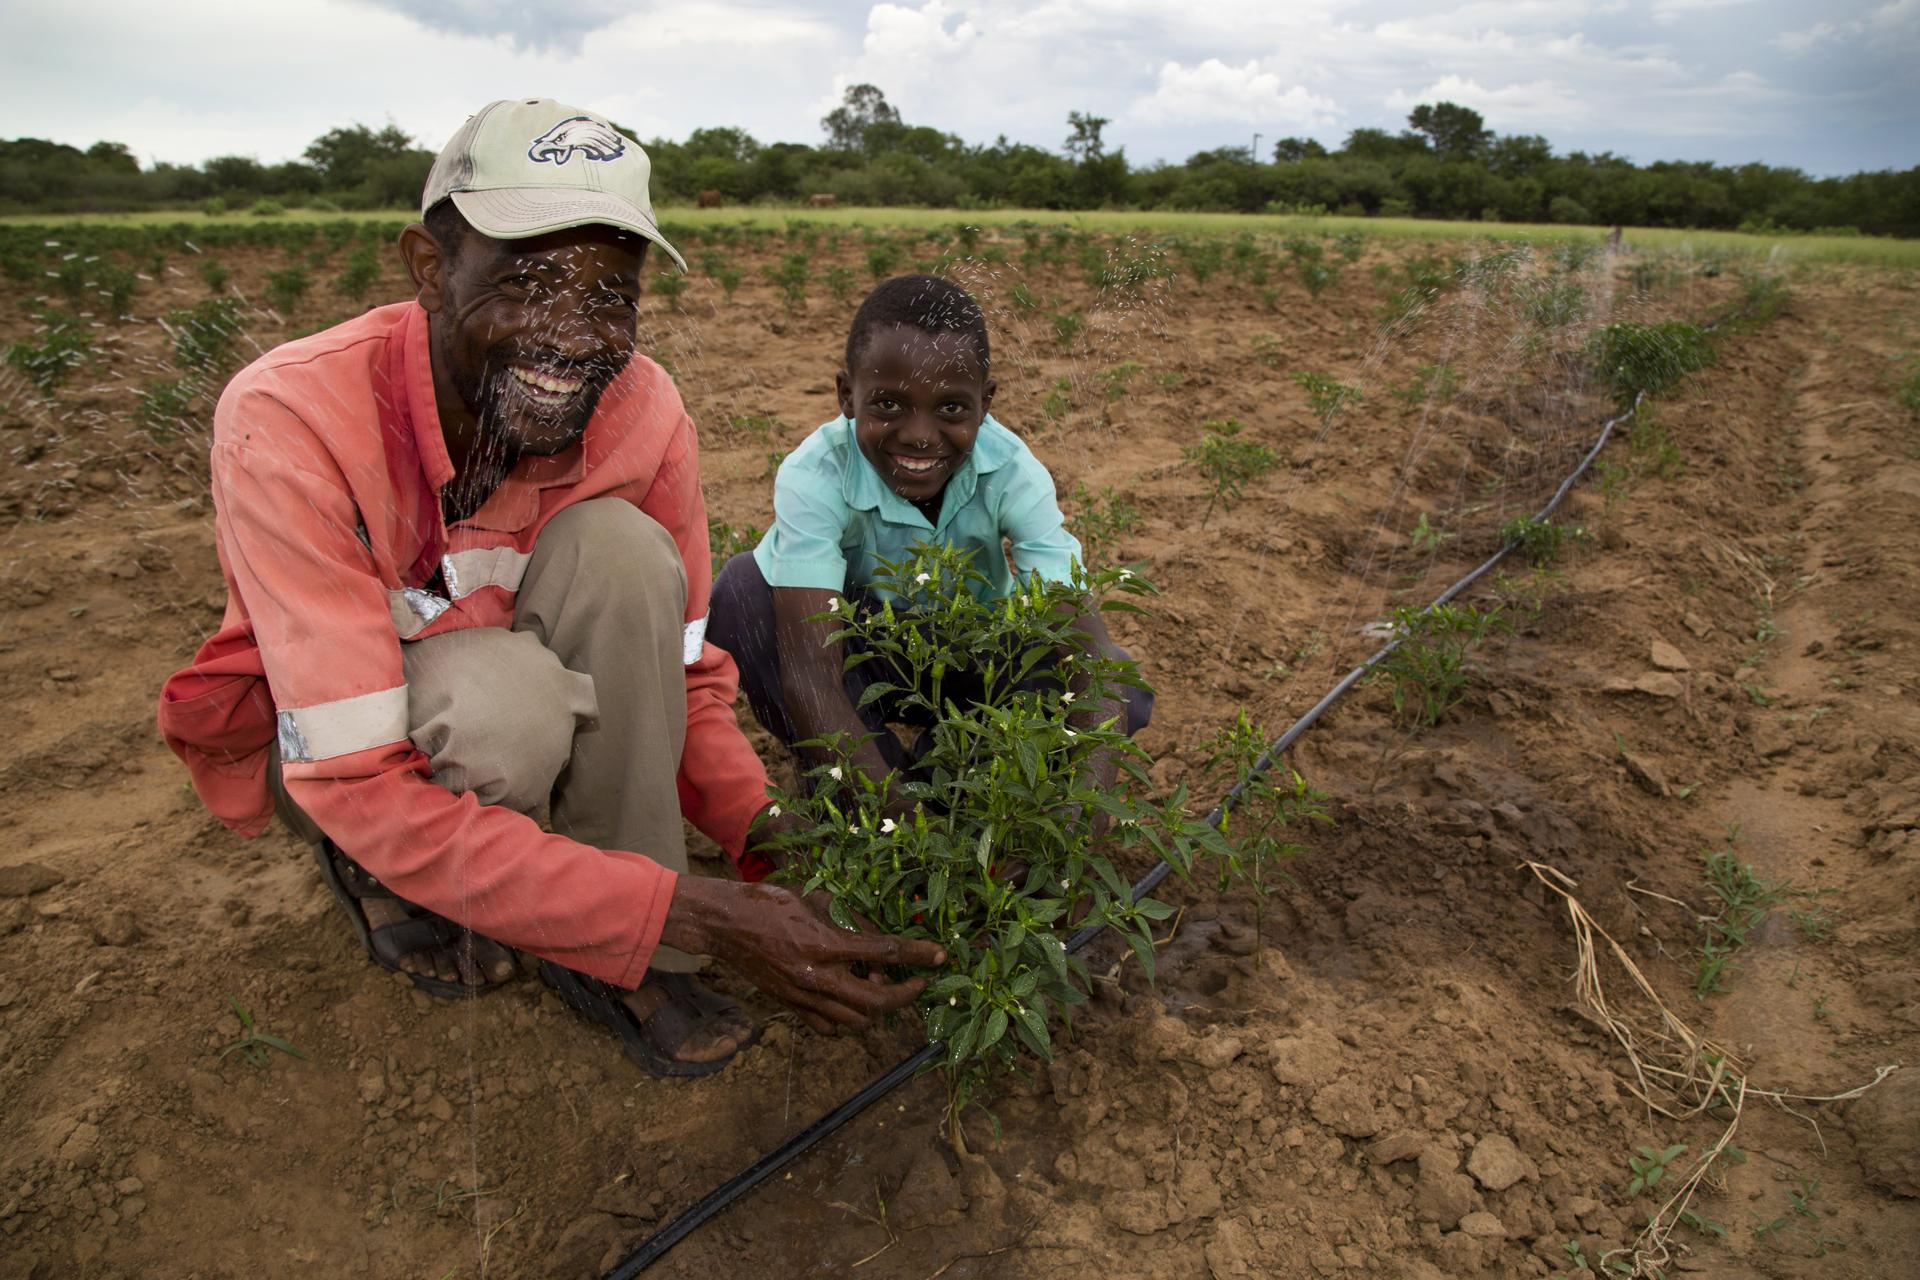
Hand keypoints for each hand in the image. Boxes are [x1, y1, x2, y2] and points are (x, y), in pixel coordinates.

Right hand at [661, 877, 945, 1033]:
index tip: (939, 956)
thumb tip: (878, 939)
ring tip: (880, 988)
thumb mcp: (817, 899)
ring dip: (877, 1009)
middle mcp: (817, 977)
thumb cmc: (771, 903)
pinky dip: (847, 1021)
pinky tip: (851, 1004)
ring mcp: (803, 997)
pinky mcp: (791, 1007)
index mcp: (825, 943)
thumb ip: (850, 920)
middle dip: (905, 995)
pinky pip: (829, 1028)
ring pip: (856, 1021)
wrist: (726, 925)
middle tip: (917, 984)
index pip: (884, 952)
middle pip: (877, 1001)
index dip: (917, 955)